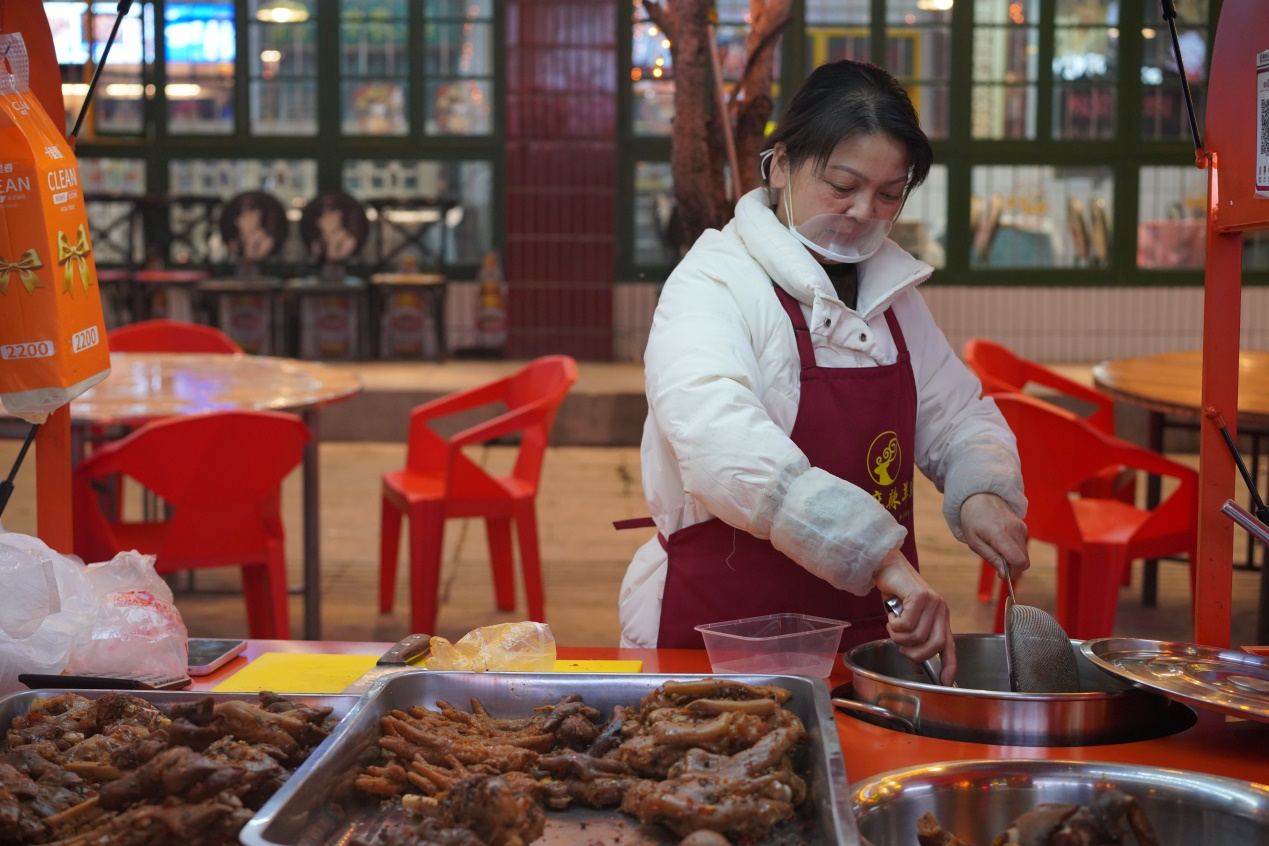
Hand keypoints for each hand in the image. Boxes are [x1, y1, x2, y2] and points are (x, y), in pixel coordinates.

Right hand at [873, 549, 956, 684]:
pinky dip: (894, 624)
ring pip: (917, 636)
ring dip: (898, 636)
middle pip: (934, 645)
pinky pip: (907, 624)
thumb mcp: (908, 616)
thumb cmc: (895, 592)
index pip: (950, 645)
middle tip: (900, 645)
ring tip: (892, 623)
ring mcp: (933, 602)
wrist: (887, 565)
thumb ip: (915, 633)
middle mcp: (941, 610)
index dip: (949, 665)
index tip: (946, 681)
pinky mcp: (920, 596)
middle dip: (915, 653)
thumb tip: (913, 655)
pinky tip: (891, 614)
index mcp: (940, 616)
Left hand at [960, 492, 1029, 580]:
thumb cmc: (972, 518)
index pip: (1019, 560)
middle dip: (1012, 567)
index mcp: (1001, 533)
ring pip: (1024, 554)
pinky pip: (1023, 545)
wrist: (979, 495)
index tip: (1002, 574)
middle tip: (997, 563)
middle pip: (1024, 560)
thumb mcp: (974, 541)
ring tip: (996, 549)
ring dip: (1013, 558)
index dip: (1013, 572)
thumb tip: (1004, 574)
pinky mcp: (1023, 526)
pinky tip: (1001, 542)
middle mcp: (1015, 530)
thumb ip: (991, 558)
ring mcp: (1021, 527)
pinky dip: (1014, 550)